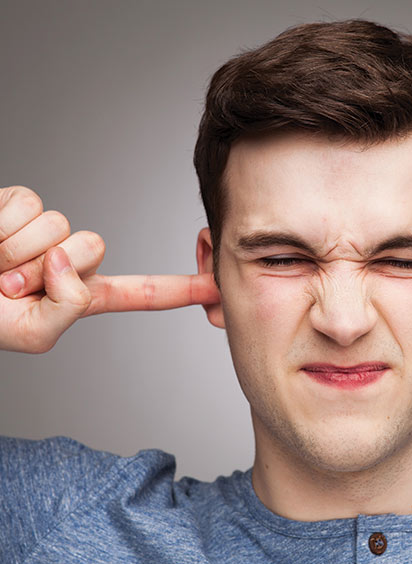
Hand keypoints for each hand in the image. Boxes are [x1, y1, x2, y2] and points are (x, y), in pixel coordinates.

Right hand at [0, 186, 219, 353]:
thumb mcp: (29, 334)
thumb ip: (67, 307)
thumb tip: (71, 259)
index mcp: (79, 296)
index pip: (139, 292)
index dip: (178, 289)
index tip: (215, 288)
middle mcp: (68, 261)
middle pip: (94, 246)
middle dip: (45, 268)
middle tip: (7, 285)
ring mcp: (45, 232)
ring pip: (60, 226)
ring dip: (15, 251)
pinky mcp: (19, 205)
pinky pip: (27, 205)